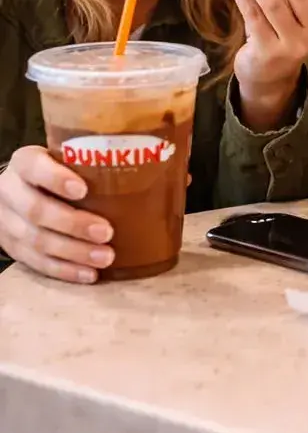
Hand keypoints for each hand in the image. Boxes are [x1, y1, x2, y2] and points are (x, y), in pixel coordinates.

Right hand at [0, 147, 113, 283]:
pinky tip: (89, 274)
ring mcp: (7, 223)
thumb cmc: (56, 171)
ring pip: (36, 241)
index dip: (56, 179)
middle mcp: (11, 191)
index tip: (83, 189)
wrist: (16, 192)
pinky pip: (36, 264)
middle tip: (106, 232)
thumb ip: (97, 161)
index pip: (34, 167)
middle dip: (73, 224)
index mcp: (25, 162)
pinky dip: (65, 270)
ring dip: (73, 252)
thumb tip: (167, 167)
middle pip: (36, 210)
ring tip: (105, 257)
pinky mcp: (13, 249)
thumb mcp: (66, 158)